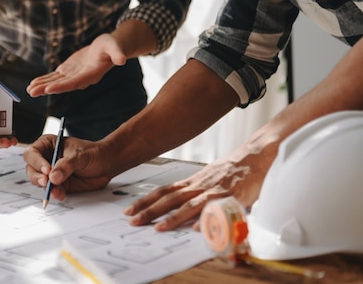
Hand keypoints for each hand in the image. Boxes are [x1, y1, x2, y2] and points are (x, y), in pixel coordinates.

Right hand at [23, 134, 112, 201]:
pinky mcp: (58, 185)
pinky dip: (55, 194)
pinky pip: (51, 191)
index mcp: (47, 145)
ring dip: (46, 187)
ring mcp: (51, 173)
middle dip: (37, 177)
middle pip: (31, 169)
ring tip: (56, 190)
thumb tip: (53, 177)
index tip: (47, 170)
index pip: (32, 153)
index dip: (37, 162)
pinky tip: (61, 194)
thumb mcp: (79, 155)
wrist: (106, 164)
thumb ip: (66, 165)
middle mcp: (46, 159)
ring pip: (39, 182)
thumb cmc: (93, 153)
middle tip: (47, 182)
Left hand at [27, 33, 126, 96]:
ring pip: (55, 82)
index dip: (61, 86)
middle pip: (62, 85)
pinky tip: (33, 84)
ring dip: (42, 86)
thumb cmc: (112, 46)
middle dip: (47, 88)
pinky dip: (44, 80)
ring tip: (29, 90)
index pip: (74, 82)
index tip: (49, 89)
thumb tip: (122, 59)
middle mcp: (80, 78)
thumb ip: (117, 54)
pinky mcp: (68, 71)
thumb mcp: (114, 46)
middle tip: (32, 92)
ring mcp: (73, 75)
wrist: (108, 48)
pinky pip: (54, 77)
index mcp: (91, 74)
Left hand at [123, 144, 275, 230]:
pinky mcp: (231, 196)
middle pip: (170, 198)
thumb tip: (180, 205)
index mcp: (192, 182)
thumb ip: (195, 191)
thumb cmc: (232, 170)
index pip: (164, 191)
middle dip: (150, 210)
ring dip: (173, 218)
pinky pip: (217, 209)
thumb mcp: (208, 178)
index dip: (146, 201)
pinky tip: (197, 230)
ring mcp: (214, 191)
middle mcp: (199, 185)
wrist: (256, 156)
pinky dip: (206, 219)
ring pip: (189, 205)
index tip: (130, 210)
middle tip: (133, 221)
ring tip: (158, 228)